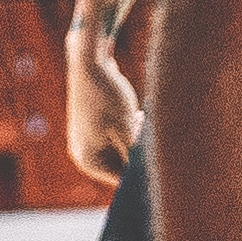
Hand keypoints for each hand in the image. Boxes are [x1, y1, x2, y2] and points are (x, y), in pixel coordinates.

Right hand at [65, 25, 142, 180]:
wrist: (89, 60)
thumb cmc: (107, 95)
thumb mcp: (126, 128)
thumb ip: (135, 155)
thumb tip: (148, 175)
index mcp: (89, 161)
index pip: (122, 180)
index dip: (142, 171)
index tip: (158, 158)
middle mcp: (84, 154)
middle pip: (121, 165)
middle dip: (138, 152)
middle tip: (144, 129)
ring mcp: (88, 140)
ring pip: (122, 149)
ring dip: (136, 139)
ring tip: (137, 118)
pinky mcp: (94, 127)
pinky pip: (117, 137)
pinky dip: (129, 129)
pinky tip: (134, 113)